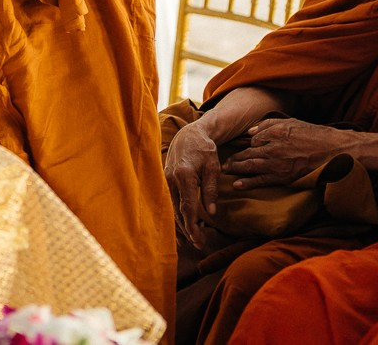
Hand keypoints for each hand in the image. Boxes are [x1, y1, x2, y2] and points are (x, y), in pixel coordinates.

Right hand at [165, 86, 278, 248]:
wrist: (189, 134)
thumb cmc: (204, 150)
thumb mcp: (213, 168)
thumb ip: (210, 191)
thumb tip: (211, 214)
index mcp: (184, 175)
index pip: (187, 207)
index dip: (193, 226)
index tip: (200, 240)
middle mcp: (171, 179)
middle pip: (177, 211)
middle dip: (187, 230)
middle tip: (198, 244)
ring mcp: (165, 179)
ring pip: (171, 208)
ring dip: (180, 225)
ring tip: (188, 241)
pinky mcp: (165, 180)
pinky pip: (169, 202)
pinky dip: (175, 215)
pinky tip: (180, 226)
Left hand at [222, 117, 351, 189]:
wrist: (333, 151)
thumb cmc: (314, 135)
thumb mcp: (290, 123)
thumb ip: (269, 126)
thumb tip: (251, 132)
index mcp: (273, 133)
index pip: (251, 140)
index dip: (241, 145)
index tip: (232, 147)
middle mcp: (272, 148)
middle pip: (246, 153)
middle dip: (233, 158)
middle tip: (221, 162)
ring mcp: (276, 164)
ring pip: (250, 167)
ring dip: (236, 169)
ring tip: (225, 171)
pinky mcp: (283, 177)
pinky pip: (262, 181)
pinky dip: (248, 183)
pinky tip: (237, 185)